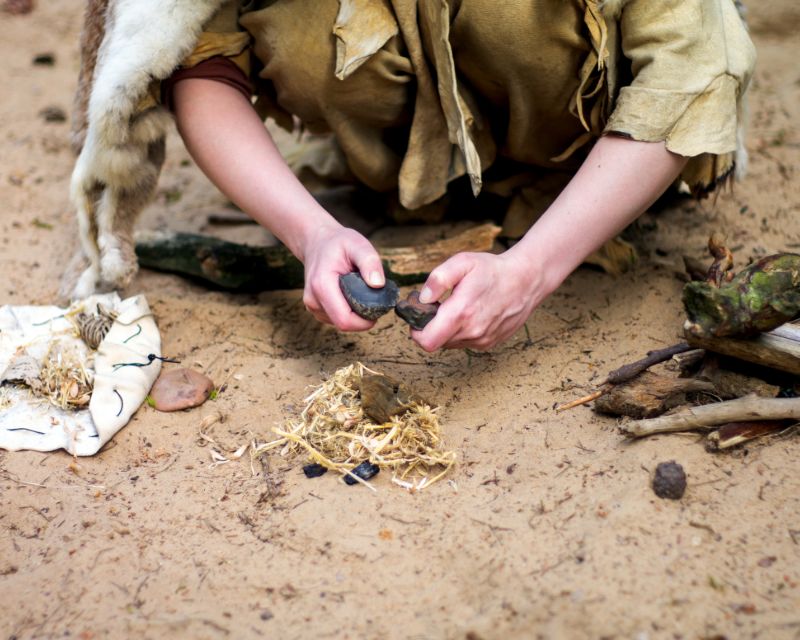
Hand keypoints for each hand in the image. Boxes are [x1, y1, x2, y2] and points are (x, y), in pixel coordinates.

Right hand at [301, 222, 385, 330]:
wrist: (317, 242)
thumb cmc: (338, 243)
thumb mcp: (358, 245)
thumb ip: (370, 262)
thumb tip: (378, 284)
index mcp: (321, 285)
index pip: (344, 320)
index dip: (364, 322)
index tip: (378, 310)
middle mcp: (313, 299)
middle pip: (343, 324)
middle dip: (362, 318)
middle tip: (373, 299)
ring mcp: (312, 305)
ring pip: (340, 323)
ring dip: (355, 314)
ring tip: (359, 292)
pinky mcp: (316, 308)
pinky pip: (336, 319)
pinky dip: (348, 311)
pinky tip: (350, 295)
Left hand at [411, 250, 547, 351]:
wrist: (526, 280)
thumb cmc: (493, 270)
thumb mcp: (462, 263)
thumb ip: (438, 278)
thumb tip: (422, 297)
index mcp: (461, 313)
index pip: (427, 341)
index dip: (416, 332)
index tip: (418, 318)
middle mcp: (472, 332)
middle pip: (437, 342)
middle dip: (432, 327)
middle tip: (438, 306)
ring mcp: (482, 340)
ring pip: (451, 343)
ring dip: (447, 330)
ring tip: (458, 307)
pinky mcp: (489, 343)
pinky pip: (466, 343)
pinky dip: (462, 331)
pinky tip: (472, 313)